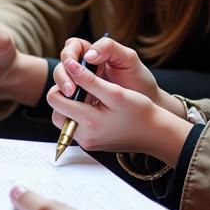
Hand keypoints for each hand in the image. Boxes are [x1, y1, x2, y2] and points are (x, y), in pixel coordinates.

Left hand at [48, 59, 190, 159]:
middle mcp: (84, 137)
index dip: (63, 83)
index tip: (78, 76)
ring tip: (90, 96)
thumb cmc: (140, 111)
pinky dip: (79, 115)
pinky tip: (96, 107)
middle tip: (84, 87)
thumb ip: (89, 80)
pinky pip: (75, 127)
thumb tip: (70, 66)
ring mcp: (87, 142)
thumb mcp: (115, 92)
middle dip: (64, 96)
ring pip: (64, 119)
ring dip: (71, 106)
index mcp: (89, 122)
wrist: (155, 133)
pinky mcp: (91, 144)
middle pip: (56, 111)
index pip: (55, 99)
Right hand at [54, 35, 165, 107]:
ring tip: (72, 100)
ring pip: (60, 85)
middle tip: (71, 91)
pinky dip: (67, 106)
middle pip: (61, 67)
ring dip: (61, 92)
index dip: (68, 57)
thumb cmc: (139, 80)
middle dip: (62, 77)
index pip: (70, 48)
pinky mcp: (80, 103)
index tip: (74, 68)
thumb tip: (87, 55)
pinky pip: (67, 102)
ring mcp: (80, 86)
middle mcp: (83, 68)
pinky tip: (76, 111)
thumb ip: (109, 48)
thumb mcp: (128, 59)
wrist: (147, 106)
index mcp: (92, 52)